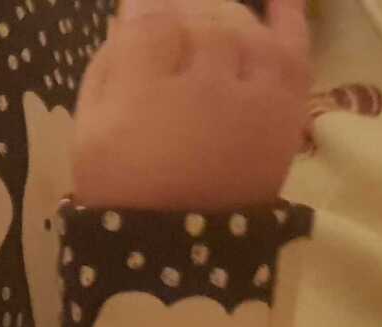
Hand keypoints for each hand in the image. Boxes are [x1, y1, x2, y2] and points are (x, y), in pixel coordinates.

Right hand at [72, 0, 311, 210]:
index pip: (149, 21)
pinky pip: (293, 46)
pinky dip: (287, 15)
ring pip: (239, 27)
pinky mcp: (285, 109)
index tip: (136, 11)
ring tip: (204, 21)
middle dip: (180, 11)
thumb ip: (106, 66)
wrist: (177, 249)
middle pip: (196, 19)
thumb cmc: (122, 186)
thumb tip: (129, 16)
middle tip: (168, 23)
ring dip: (221, 14)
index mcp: (139, 95)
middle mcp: (201, 86)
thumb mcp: (88, 130)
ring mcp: (250, 95)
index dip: (143, 8)